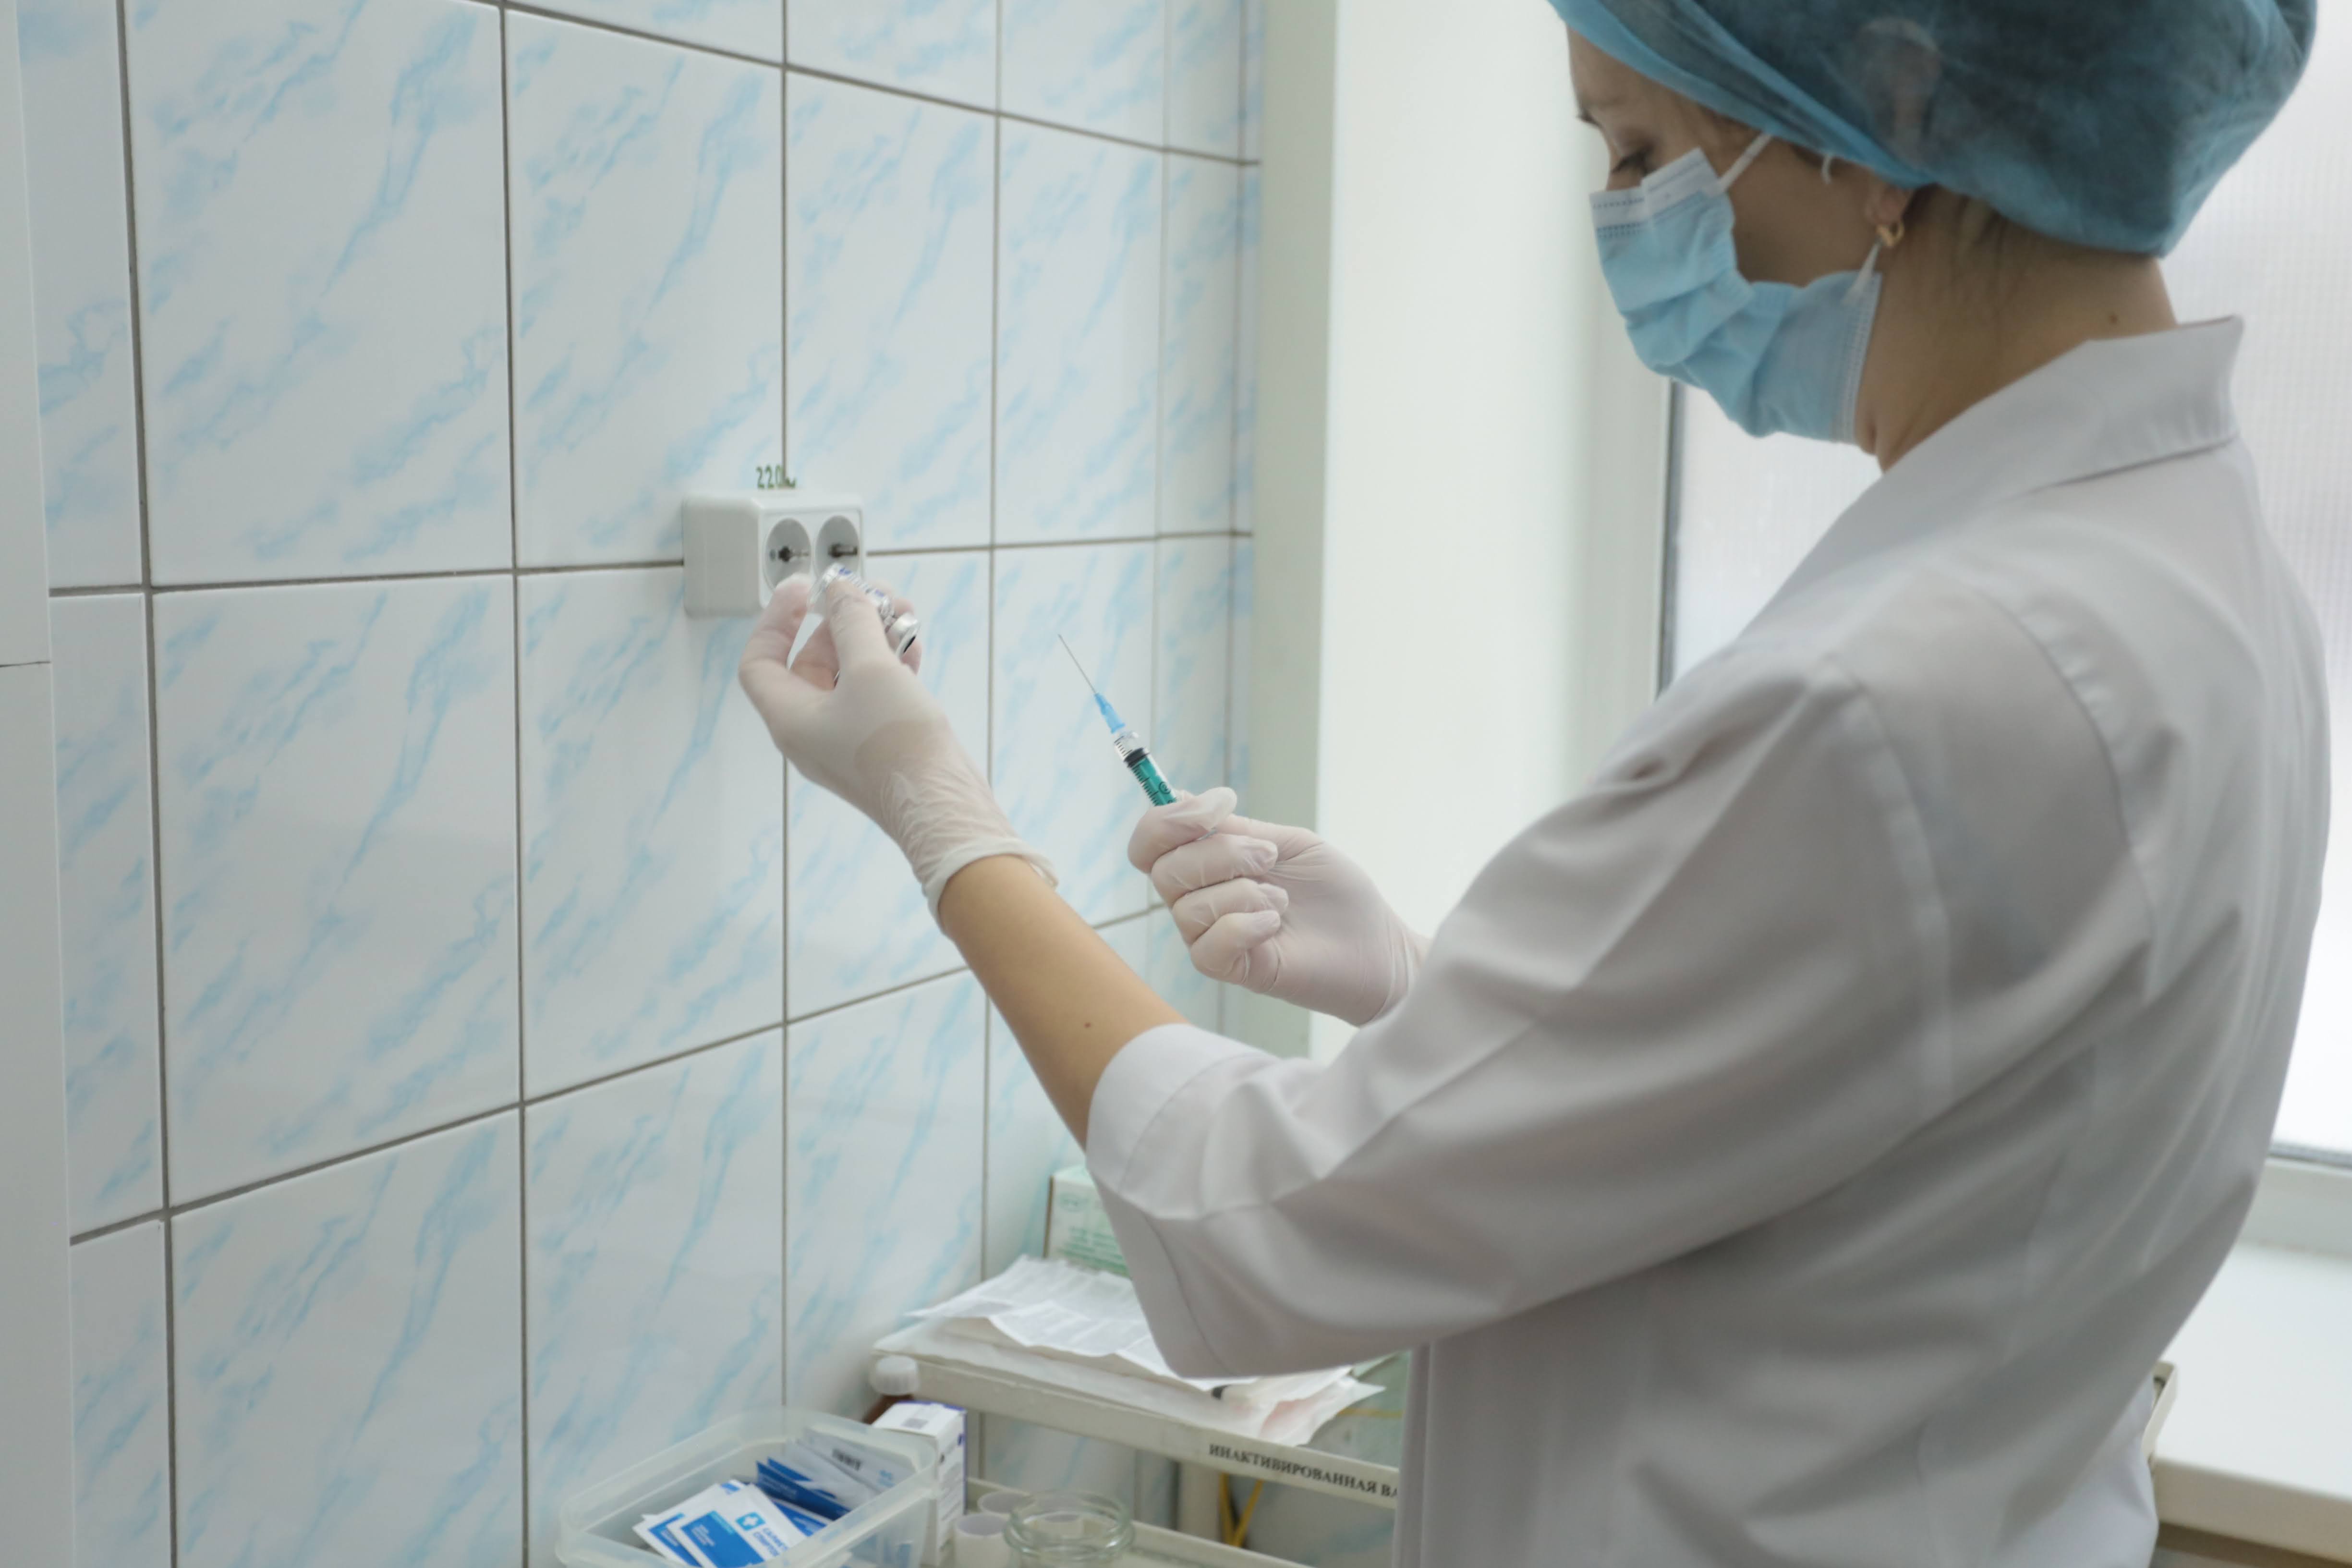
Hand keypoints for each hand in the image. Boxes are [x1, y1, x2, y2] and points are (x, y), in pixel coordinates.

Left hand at [738, 575, 1052, 912]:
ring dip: (872, 640)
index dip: (777, 620)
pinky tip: (914, 647)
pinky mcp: (879, 746)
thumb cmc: (897, 745)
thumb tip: (840, 590)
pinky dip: (890, 666)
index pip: (762, 661)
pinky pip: (874, 696)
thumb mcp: (871, 669)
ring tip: (903, 615)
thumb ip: (852, 622)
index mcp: (790, 717)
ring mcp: (846, 740)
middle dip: (843, 623)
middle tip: (873, 594)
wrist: (942, 806)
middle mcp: (811, 731)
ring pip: (849, 676)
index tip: (804, 589)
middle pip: (812, 662)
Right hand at [1128, 791, 1428, 1026]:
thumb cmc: (1335, 892)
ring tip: (1282, 900)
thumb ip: (1235, 826)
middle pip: (1165, 870)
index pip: (1150, 841)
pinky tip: (1274, 924)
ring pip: (1186, 907)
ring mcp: (1211, 936)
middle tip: (1270, 858)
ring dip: (1243, 892)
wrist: (1375, 943)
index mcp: (1207, 863)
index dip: (1169, 819)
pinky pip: (1207, 946)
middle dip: (1222, 853)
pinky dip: (1243, 926)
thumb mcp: (1287, 841)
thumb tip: (1181, 796)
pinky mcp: (1230, 969)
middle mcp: (1199, 899)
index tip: (1222, 805)